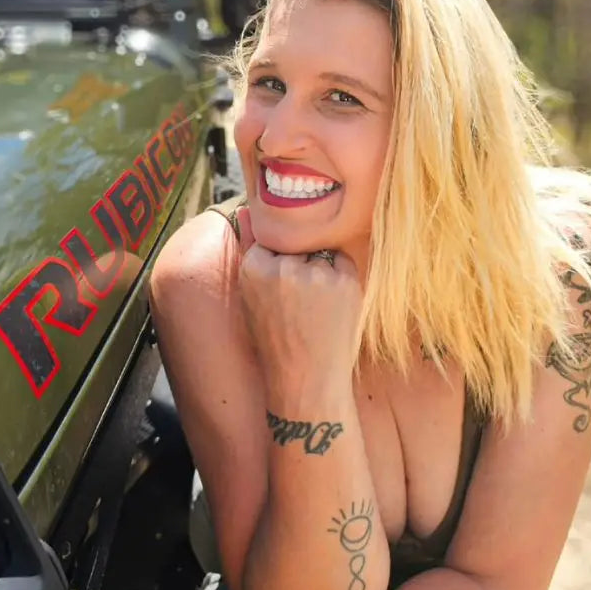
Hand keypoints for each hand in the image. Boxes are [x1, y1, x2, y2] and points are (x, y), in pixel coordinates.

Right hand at [234, 206, 360, 396]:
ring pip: (321, 253)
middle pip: (298, 244)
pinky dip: (342, 280)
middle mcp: (283, 267)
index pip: (272, 240)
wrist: (305, 380)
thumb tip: (246, 209)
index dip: (280, 265)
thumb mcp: (251, 296)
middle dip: (301, 266)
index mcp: (253, 268)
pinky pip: (343, 263)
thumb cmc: (276, 340)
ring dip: (322, 272)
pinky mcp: (344, 282)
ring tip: (316, 310)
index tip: (281, 292)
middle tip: (300, 305)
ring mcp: (316, 274)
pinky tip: (332, 309)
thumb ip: (251, 250)